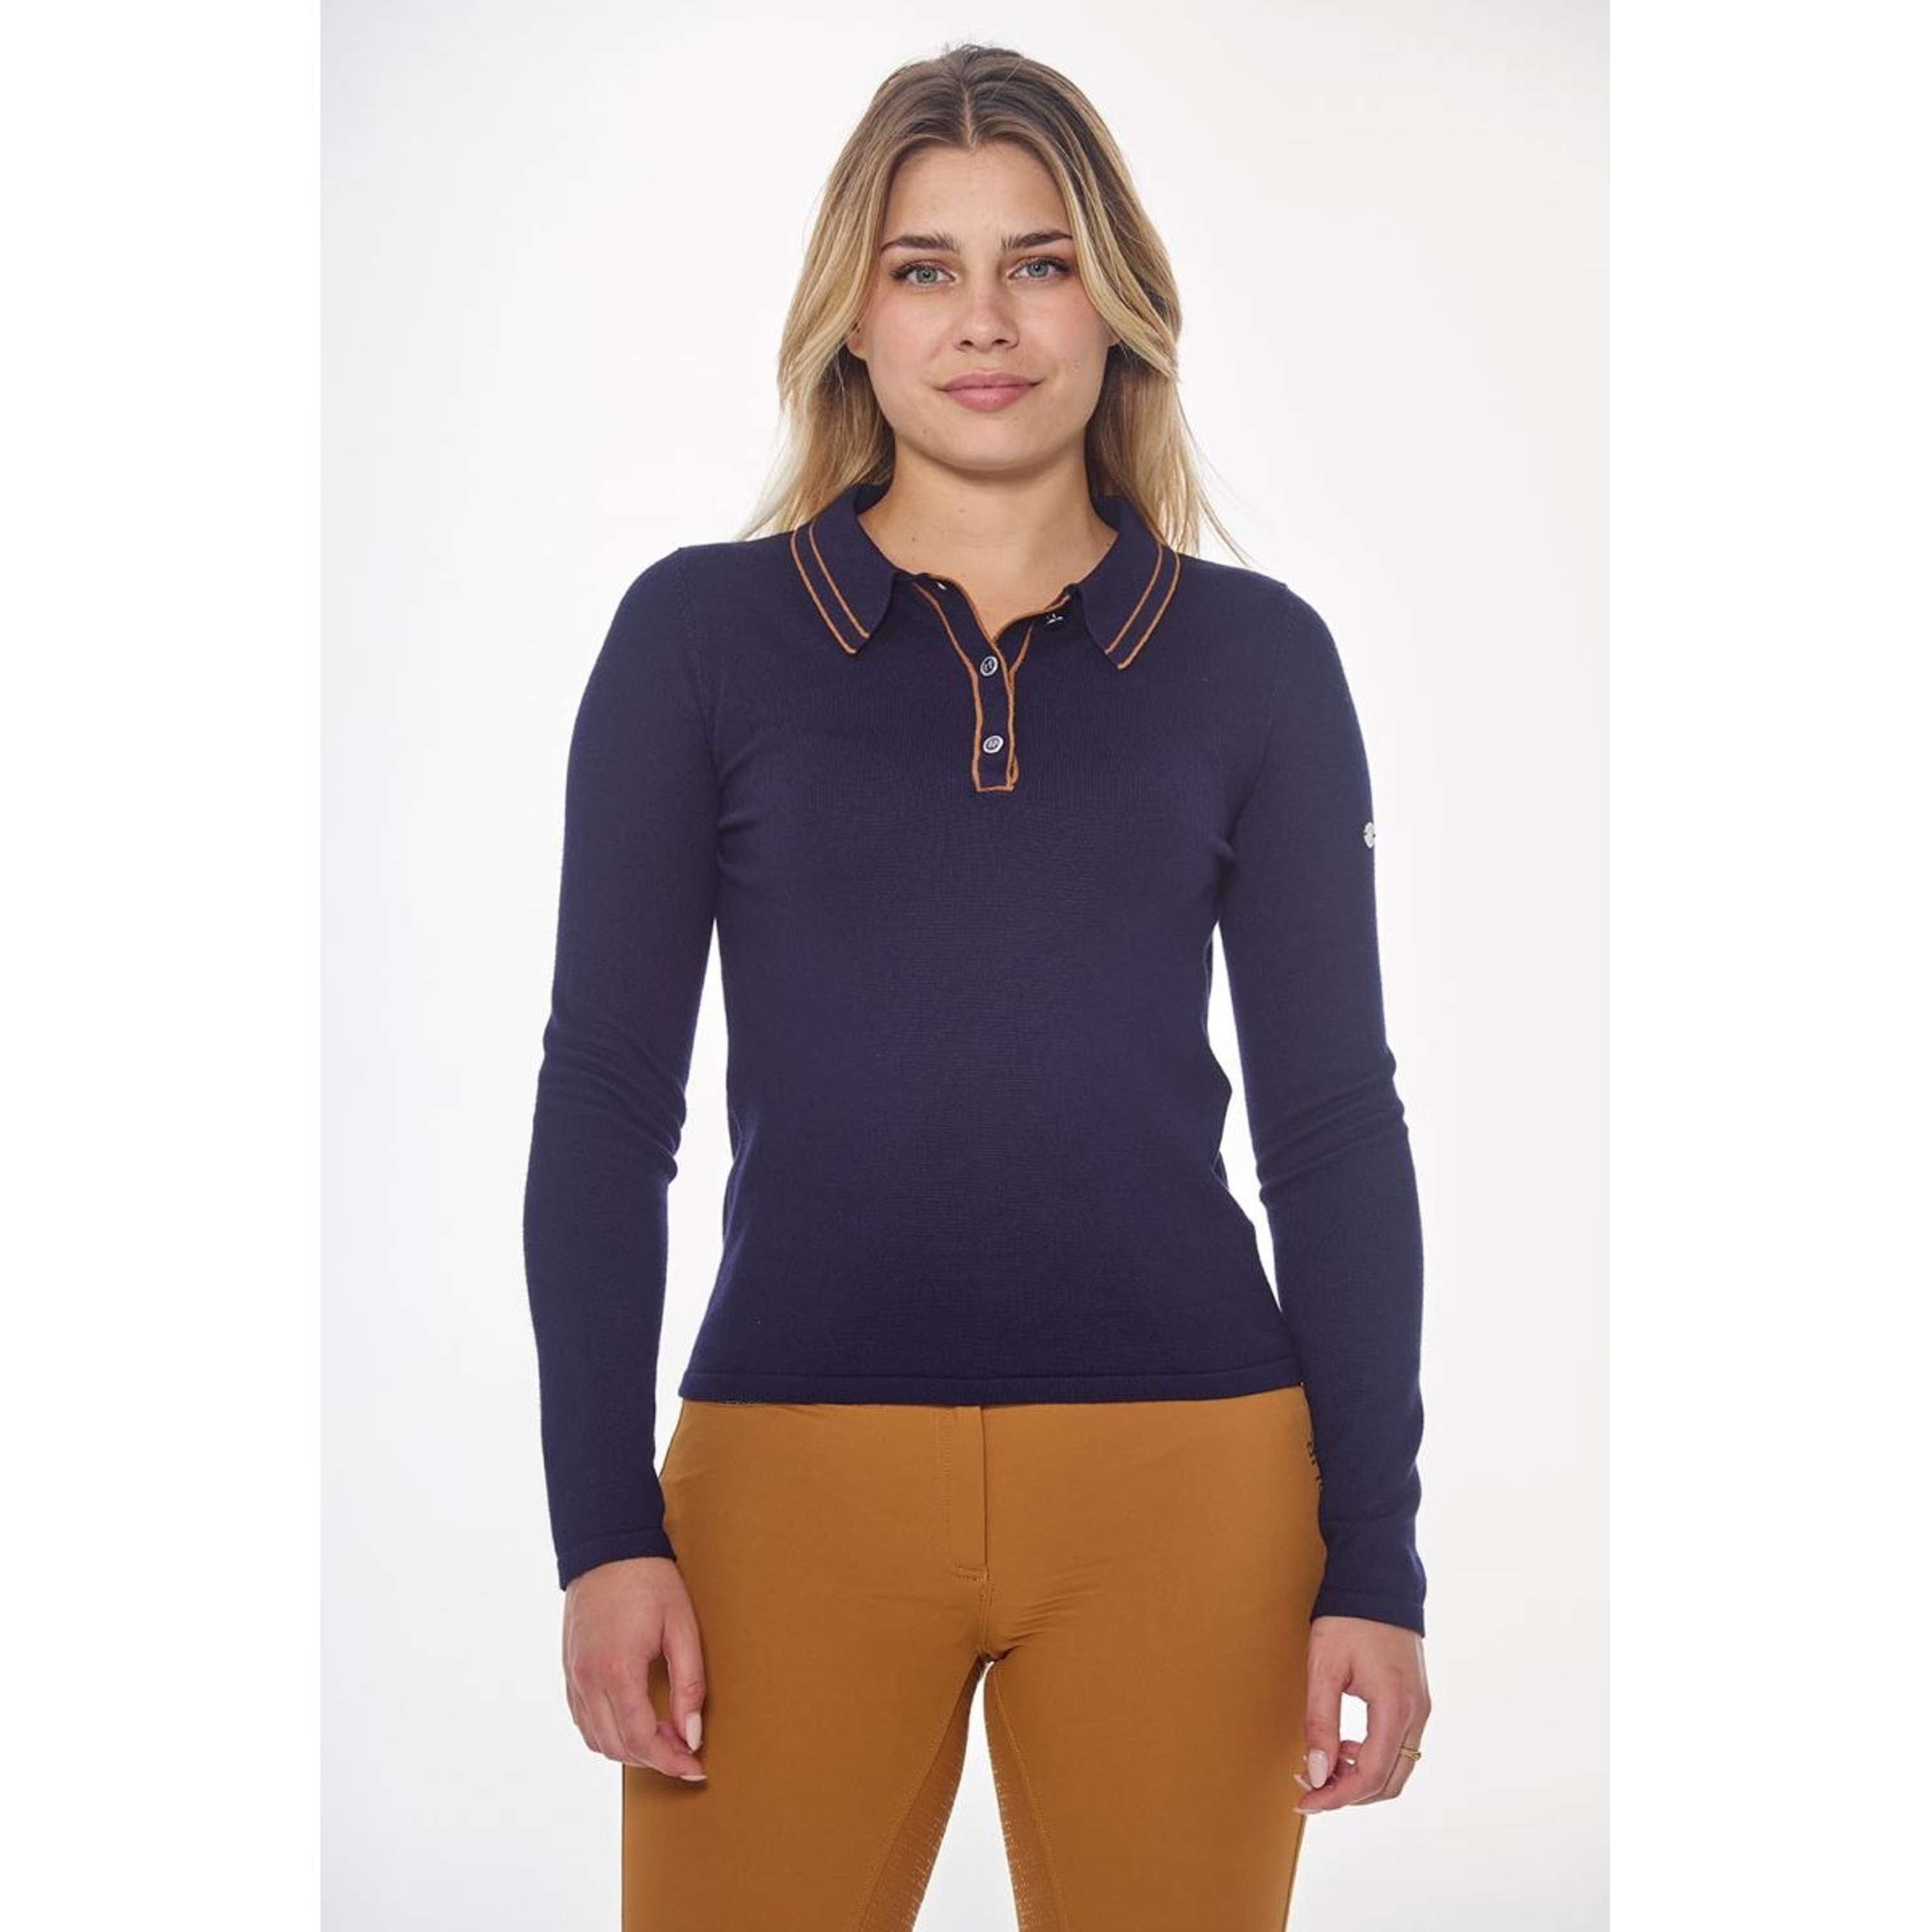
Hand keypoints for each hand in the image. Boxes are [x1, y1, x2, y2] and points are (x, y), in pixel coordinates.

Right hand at [562, 1556, 708, 1781]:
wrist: (608, 1547)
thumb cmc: (649, 1581)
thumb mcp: (682, 1628)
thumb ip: (689, 1685)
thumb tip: (691, 1734)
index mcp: (617, 1671)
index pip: (642, 1740)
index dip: (671, 1761)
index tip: (695, 1768)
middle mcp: (588, 1680)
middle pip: (618, 1747)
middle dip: (655, 1758)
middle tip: (685, 1748)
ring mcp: (574, 1677)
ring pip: (597, 1740)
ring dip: (630, 1748)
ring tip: (664, 1734)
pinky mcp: (569, 1670)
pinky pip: (584, 1720)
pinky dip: (608, 1732)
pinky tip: (634, 1720)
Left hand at [1294, 1614, 1429, 1811]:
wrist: (1377, 1580)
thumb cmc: (1347, 1619)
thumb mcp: (1324, 1667)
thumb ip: (1321, 1723)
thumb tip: (1317, 1773)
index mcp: (1396, 1707)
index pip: (1371, 1774)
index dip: (1337, 1796)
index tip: (1305, 1800)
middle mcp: (1417, 1713)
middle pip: (1389, 1782)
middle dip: (1348, 1793)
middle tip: (1309, 1787)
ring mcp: (1421, 1708)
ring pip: (1397, 1768)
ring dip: (1360, 1778)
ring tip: (1322, 1765)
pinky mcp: (1416, 1701)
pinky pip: (1399, 1747)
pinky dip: (1372, 1758)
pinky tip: (1344, 1745)